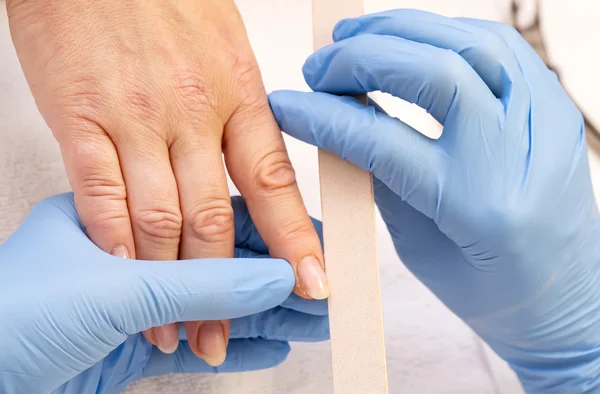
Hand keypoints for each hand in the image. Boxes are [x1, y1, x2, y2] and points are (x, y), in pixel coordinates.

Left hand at [0, 193, 328, 393]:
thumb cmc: (14, 317)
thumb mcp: (116, 289)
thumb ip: (201, 284)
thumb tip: (274, 277)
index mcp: (124, 212)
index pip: (214, 216)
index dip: (268, 234)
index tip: (310, 250)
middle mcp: (133, 251)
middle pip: (224, 262)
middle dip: (277, 279)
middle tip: (323, 291)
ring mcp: (134, 299)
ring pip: (215, 303)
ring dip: (264, 314)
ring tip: (312, 320)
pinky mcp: (131, 342)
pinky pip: (195, 339)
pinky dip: (235, 345)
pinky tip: (271, 343)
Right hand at [6, 0, 327, 360]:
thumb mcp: (225, 47)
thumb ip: (240, 116)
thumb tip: (258, 175)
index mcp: (236, 92)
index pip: (274, 182)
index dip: (293, 240)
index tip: (311, 283)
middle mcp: (191, 112)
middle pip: (215, 218)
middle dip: (221, 288)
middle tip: (222, 334)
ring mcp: (135, 119)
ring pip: (160, 219)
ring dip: (166, 284)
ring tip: (171, 328)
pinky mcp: (80, 119)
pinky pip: (102, 195)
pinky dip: (115, 245)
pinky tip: (123, 277)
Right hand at [269, 9, 599, 392]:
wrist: (565, 295)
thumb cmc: (495, 289)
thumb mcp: (419, 248)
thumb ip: (380, 178)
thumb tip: (338, 122)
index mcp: (480, 211)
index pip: (385, 141)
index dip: (325, 116)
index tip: (289, 104)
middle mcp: (521, 158)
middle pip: (436, 73)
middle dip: (363, 57)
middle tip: (319, 66)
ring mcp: (546, 124)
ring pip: (471, 43)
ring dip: (403, 30)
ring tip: (354, 39)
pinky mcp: (554, 106)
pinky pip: (499, 46)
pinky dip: (444, 33)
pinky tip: (409, 41)